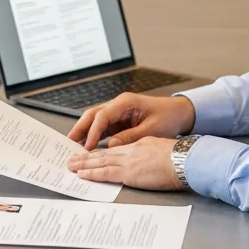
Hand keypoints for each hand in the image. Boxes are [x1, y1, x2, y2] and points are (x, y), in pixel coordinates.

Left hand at [66, 137, 181, 189]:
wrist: (185, 160)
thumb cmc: (180, 157)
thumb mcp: (161, 148)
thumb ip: (148, 152)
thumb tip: (144, 160)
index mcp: (138, 144)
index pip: (115, 149)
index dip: (101, 152)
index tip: (91, 154)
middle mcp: (129, 151)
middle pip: (103, 153)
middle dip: (86, 157)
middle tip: (72, 159)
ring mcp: (127, 161)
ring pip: (100, 161)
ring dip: (83, 164)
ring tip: (71, 166)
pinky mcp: (128, 173)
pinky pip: (105, 173)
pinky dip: (92, 173)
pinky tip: (82, 175)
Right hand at [67, 93, 195, 149]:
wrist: (180, 113)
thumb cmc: (168, 117)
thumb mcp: (151, 129)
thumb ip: (131, 137)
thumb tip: (111, 146)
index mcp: (125, 102)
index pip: (103, 116)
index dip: (93, 132)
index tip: (87, 146)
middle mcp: (119, 105)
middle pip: (93, 114)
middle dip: (80, 128)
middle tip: (69, 142)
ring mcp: (118, 112)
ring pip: (95, 120)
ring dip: (84, 132)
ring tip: (73, 145)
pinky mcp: (120, 120)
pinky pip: (103, 127)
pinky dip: (94, 135)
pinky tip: (87, 146)